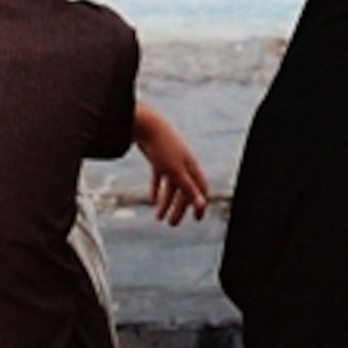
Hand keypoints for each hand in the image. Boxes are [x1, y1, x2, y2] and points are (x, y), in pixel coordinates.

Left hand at [130, 103, 208, 224]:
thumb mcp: (175, 171)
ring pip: (171, 186)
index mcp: (191, 166)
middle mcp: (183, 164)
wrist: (145, 124)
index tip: (198, 219)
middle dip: (180, 208)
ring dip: (166, 202)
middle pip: (184, 190)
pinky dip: (156, 188)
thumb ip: (188, 189)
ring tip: (158, 218)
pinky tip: (151, 198)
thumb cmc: (162, 146)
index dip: (200, 204)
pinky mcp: (157, 157)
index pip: (201, 189)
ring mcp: (170, 160)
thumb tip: (202, 205)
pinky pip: (159, 177)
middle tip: (172, 224)